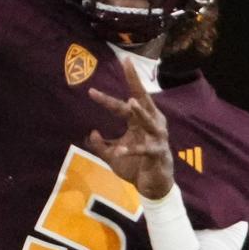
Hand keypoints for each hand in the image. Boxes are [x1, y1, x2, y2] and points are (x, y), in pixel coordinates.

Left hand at [88, 57, 174, 198]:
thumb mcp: (114, 155)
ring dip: (140, 112)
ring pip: (148, 121)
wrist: (153, 186)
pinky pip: (145, 149)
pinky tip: (120, 150)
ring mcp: (157, 137)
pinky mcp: (158, 153)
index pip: (122, 105)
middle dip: (134, 81)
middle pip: (141, 99)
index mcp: (139, 121)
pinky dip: (132, 150)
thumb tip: (91, 133)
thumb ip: (102, 144)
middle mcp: (151, 123)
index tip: (90, 90)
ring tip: (130, 103)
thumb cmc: (136, 166)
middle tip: (127, 63)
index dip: (106, 98)